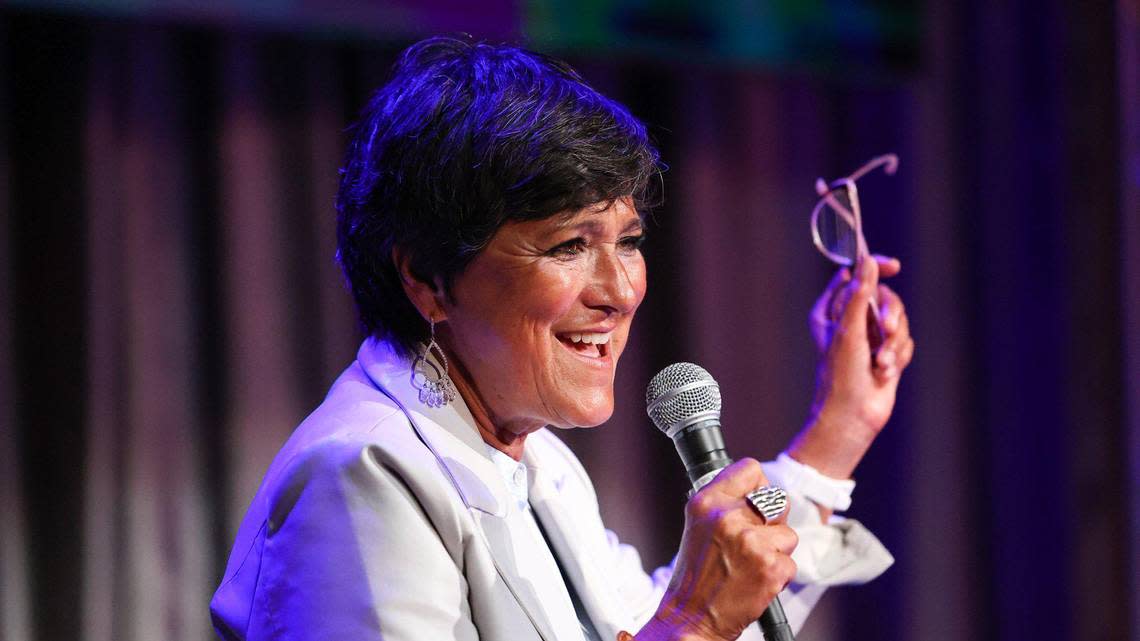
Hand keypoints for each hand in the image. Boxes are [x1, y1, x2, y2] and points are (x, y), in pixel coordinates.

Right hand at [638, 459, 797, 640]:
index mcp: (707, 502)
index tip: (754, 502)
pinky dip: (778, 576)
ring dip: (776, 552)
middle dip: (772, 523)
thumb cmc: (696, 575)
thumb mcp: (698, 525)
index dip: (758, 487)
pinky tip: (756, 581)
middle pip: (777, 501)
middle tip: (752, 542)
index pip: (750, 469)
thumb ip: (724, 503)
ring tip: (751, 565)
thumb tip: (757, 488)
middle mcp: (727, 518)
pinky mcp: (769, 567)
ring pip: (788, 534)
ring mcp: (750, 542)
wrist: (692, 617)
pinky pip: (791, 563)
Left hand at [790, 255, 914, 481]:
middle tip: (887, 330)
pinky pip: (905, 342)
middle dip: (891, 314)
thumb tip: (868, 260)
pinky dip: (898, 356)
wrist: (853, 415)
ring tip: (880, 364)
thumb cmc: (841, 374)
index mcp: (832, 310)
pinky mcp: (887, 353)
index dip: (875, 268)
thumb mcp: (849, 329)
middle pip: (885, 297)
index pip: (856, 276)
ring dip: (893, 343)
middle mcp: (851, 321)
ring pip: (899, 321)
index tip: (894, 267)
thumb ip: (859, 294)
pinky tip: (884, 372)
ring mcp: (870, 337)